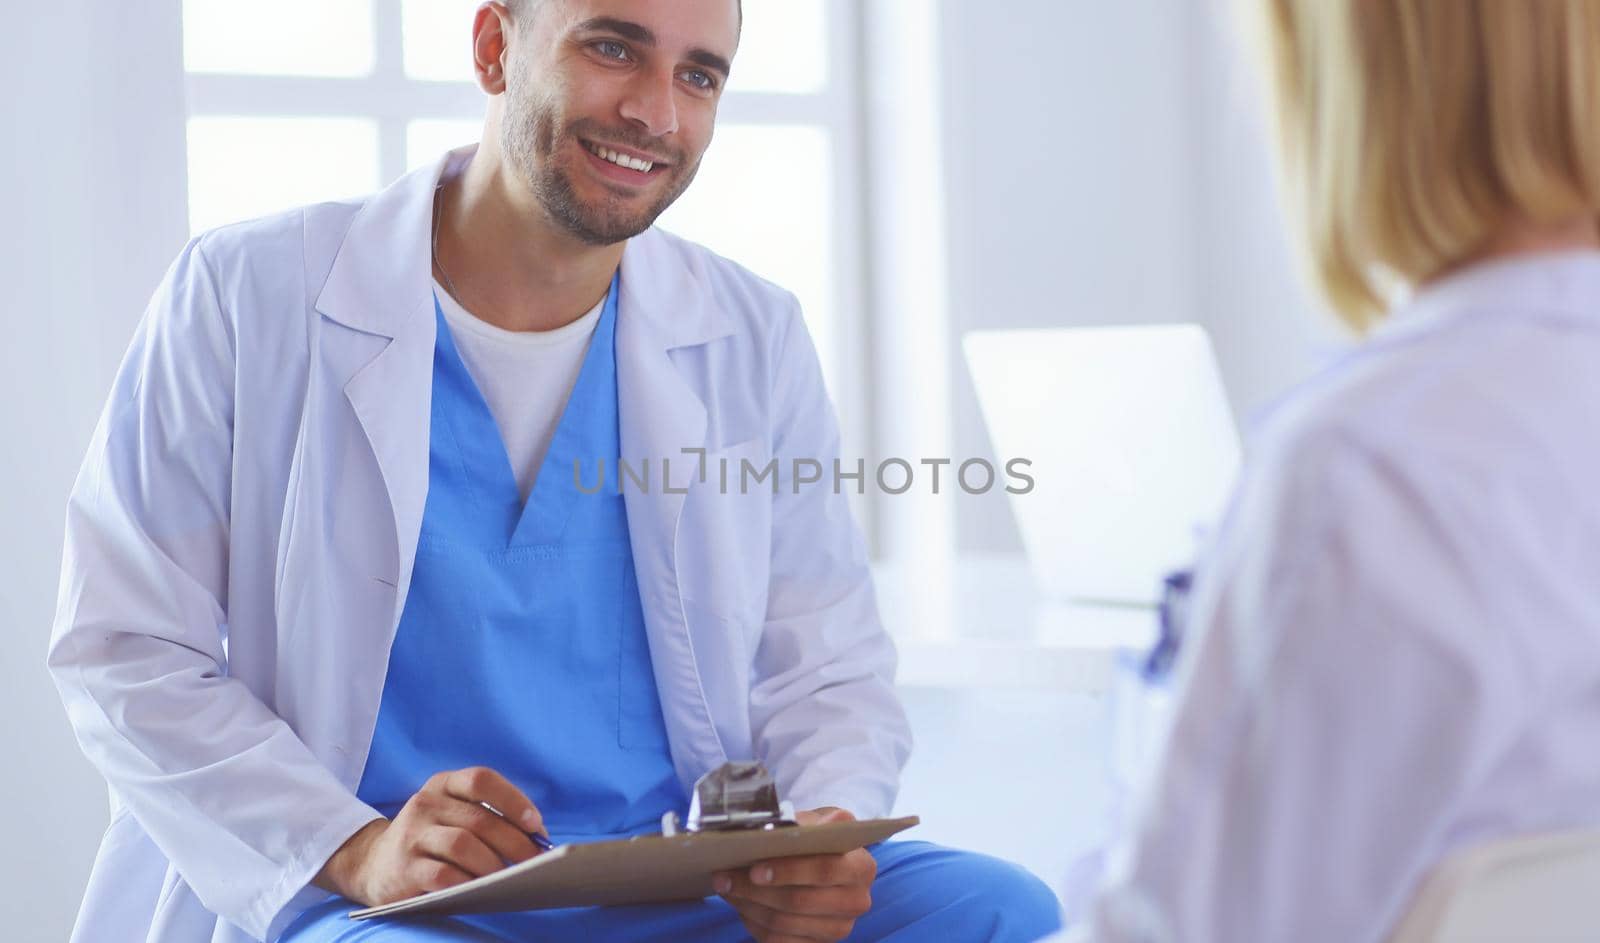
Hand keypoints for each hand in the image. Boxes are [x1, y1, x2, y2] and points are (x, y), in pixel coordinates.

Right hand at [315, 766, 547, 905]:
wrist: (373, 864)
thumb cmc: (431, 839)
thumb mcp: (452, 815)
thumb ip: (488, 818)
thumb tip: (537, 838)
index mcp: (442, 784)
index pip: (481, 780)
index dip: (513, 800)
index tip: (535, 823)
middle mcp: (425, 803)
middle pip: (479, 819)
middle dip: (515, 842)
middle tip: (535, 861)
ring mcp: (411, 835)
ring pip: (463, 845)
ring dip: (494, 864)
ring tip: (510, 878)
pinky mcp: (404, 868)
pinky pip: (443, 875)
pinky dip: (469, 882)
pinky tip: (482, 889)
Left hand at [712, 807, 876, 942]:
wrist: (824, 862)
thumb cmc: (819, 839)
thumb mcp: (819, 822)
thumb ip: (808, 823)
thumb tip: (785, 827)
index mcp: (861, 867)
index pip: (824, 870)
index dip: (788, 871)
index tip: (755, 869)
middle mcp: (856, 902)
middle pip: (799, 901)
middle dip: (756, 890)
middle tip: (725, 877)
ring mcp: (838, 928)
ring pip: (784, 923)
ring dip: (748, 905)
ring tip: (726, 886)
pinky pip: (779, 941)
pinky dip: (753, 923)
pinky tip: (740, 904)